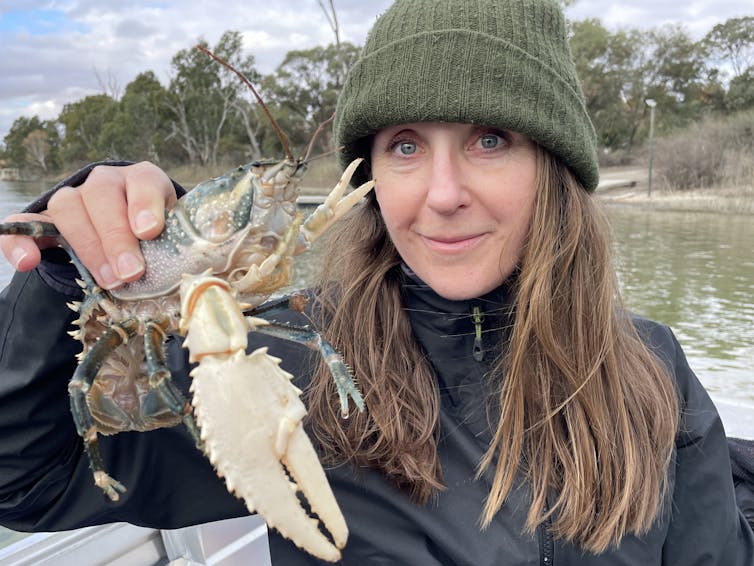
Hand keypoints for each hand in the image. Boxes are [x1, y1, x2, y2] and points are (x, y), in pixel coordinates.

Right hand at [0, 161, 176, 288]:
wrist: (129, 229)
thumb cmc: (161, 235)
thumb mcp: (177, 232)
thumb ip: (182, 241)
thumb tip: (198, 263)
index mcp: (142, 180)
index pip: (143, 181)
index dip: (145, 204)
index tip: (150, 232)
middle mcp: (106, 182)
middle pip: (102, 196)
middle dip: (116, 237)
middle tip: (130, 272)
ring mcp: (74, 198)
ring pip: (68, 207)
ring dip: (87, 245)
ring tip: (106, 280)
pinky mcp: (47, 219)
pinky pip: (24, 224)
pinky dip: (20, 241)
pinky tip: (28, 262)